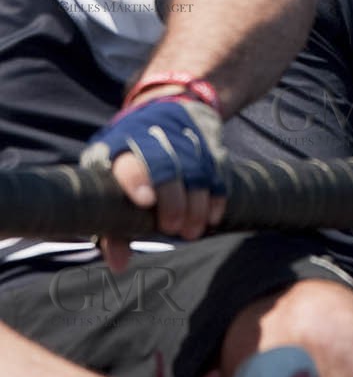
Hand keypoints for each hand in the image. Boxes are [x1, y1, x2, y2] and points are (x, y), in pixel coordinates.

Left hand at [81, 95, 226, 269]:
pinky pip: (218, 167)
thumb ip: (113, 228)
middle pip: (167, 164)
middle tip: (174, 229)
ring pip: (196, 167)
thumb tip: (120, 266)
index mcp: (122, 145)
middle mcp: (154, 135)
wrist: (163, 110)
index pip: (130, 160)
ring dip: (197, 203)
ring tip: (194, 230)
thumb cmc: (128, 163)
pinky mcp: (209, 140)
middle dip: (173, 198)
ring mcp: (184, 135)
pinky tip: (213, 216)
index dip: (138, 179)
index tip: (147, 202)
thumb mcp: (110, 188)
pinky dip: (217, 194)